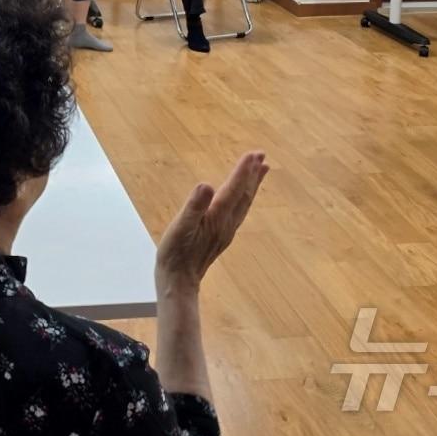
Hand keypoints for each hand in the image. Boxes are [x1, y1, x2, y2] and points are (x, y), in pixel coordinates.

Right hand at [156, 152, 268, 291]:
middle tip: (261, 155)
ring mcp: (227, 230)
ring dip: (253, 184)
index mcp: (217, 217)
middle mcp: (227, 223)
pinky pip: (240, 210)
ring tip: (261, 169)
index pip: (234, 189)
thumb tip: (206, 185)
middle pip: (245, 195)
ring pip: (245, 203)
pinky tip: (243, 195)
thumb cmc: (175, 254)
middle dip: (253, 174)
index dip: (243, 171)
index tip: (253, 154)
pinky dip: (245, 196)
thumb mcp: (180, 228)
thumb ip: (194, 206)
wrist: (179, 281)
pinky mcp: (223, 234)